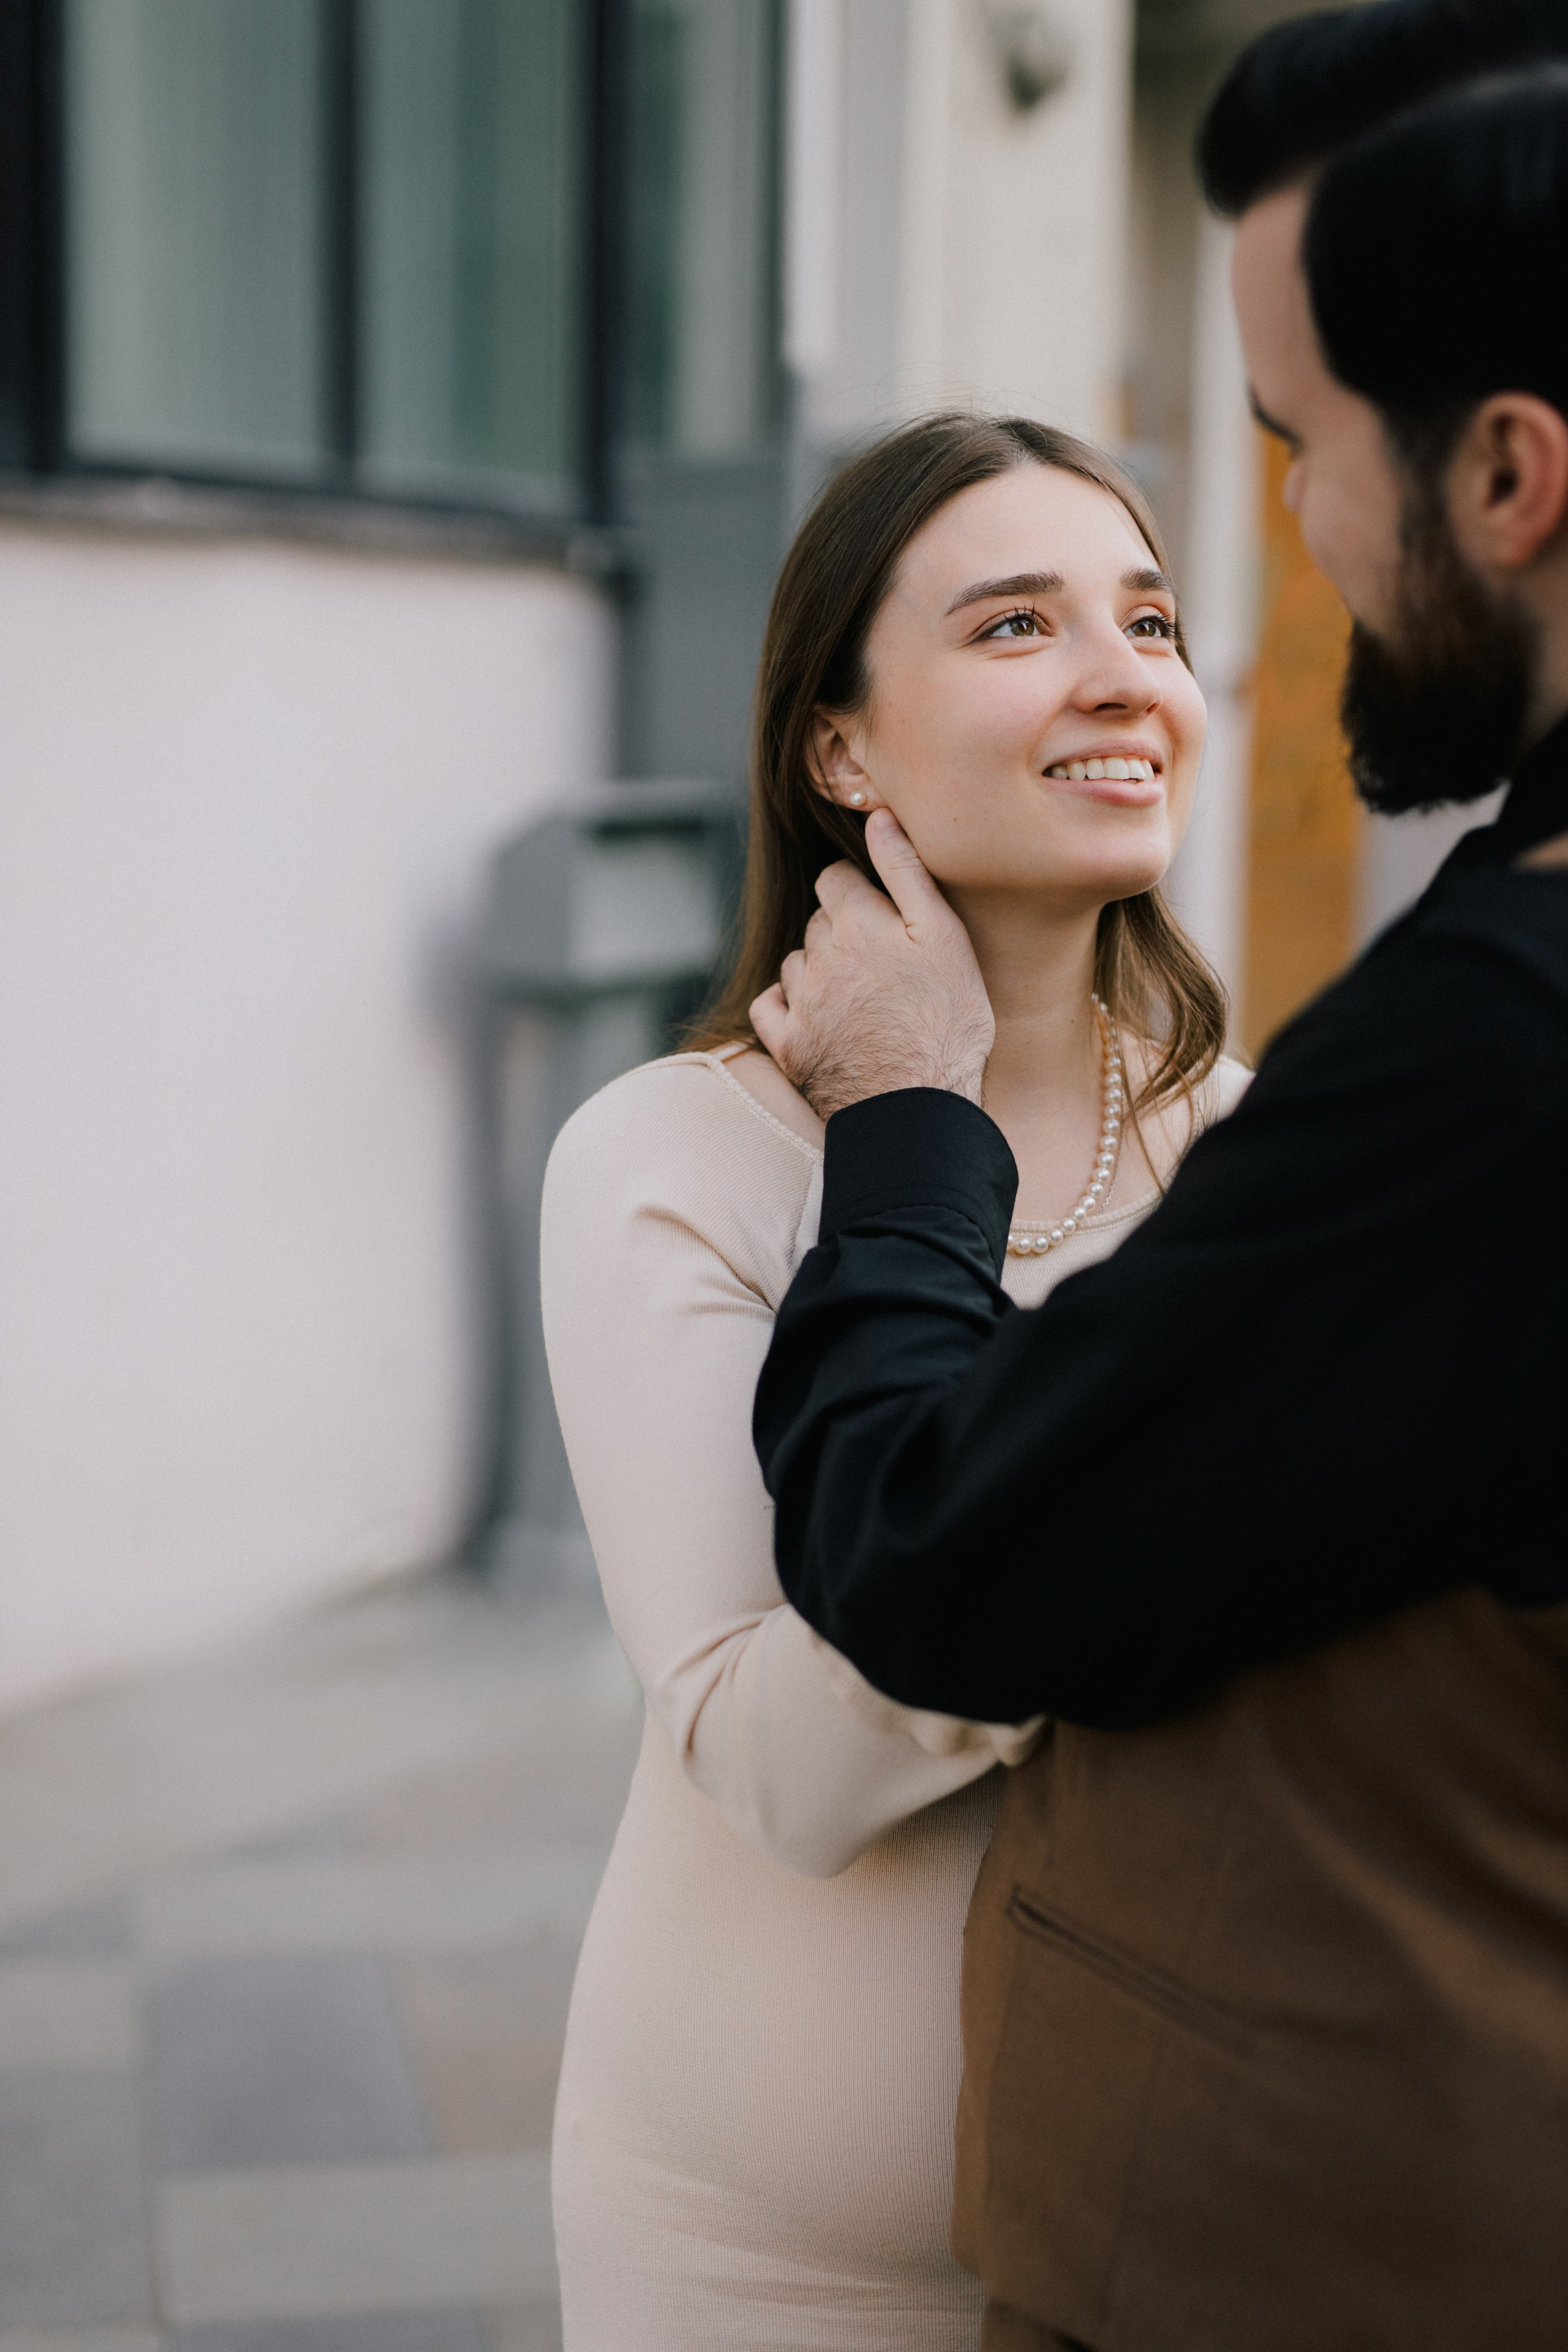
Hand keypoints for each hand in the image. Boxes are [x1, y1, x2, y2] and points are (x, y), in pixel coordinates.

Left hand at [750, 809, 994, 1118]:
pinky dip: (785, 1005)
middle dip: (842, 931)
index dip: (860, 891)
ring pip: (796, 965)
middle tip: (883, 963)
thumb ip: (907, 872)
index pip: (836, 878)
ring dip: (817, 971)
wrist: (919, 1108)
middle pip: (818, 923)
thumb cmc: (947, 1023)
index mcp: (855, 921)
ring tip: (859, 997)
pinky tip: (813, 1016)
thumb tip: (880, 817)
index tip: (884, 916)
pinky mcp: (789, 1047)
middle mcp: (817, 956)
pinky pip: (770, 1007)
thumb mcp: (944, 937)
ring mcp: (799, 1004)